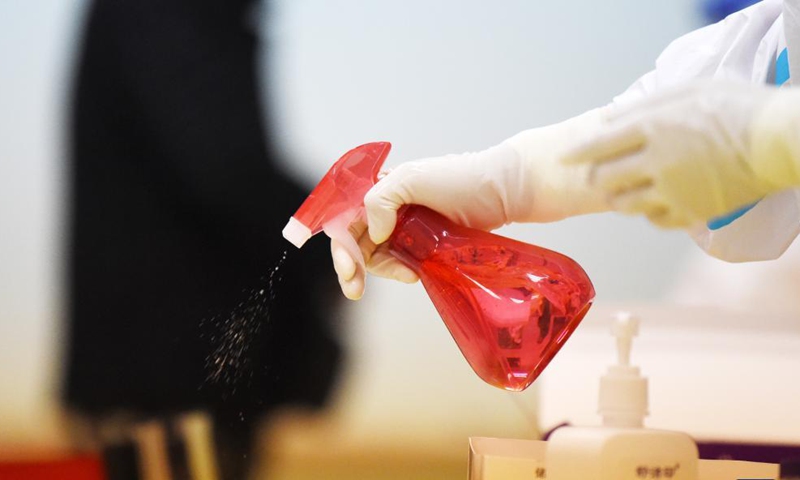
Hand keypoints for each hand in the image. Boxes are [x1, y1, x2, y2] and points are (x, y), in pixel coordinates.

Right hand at [333, 108, 612, 298]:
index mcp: (380, 187)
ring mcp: (406, 226)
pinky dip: (400, 271)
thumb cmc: (459, 178)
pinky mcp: (424, 243)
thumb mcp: (413, 179)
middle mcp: (388, 207)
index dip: (341, 244)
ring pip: (378, 254)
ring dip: (383, 270)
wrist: (503, 191)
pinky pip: (401, 261)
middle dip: (353, 265)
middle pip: (356, 240)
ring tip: (407, 276)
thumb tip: (373, 235)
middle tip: (355, 290)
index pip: (346, 217)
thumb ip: (380, 200)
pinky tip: (413, 276)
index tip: (348, 270)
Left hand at [564, 81, 778, 227]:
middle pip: (606, 177)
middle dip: (595, 178)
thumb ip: (645, 106)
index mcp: (651, 126)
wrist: (775, 140)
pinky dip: (649, 213)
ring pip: (624, 204)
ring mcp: (671, 189)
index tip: (563, 158)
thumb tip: (611, 117)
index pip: (599, 143)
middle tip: (596, 177)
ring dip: (617, 199)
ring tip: (619, 194)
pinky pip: (655, 220)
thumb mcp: (687, 92)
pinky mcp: (689, 212)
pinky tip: (654, 204)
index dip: (577, 152)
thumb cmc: (734, 107)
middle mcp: (655, 160)